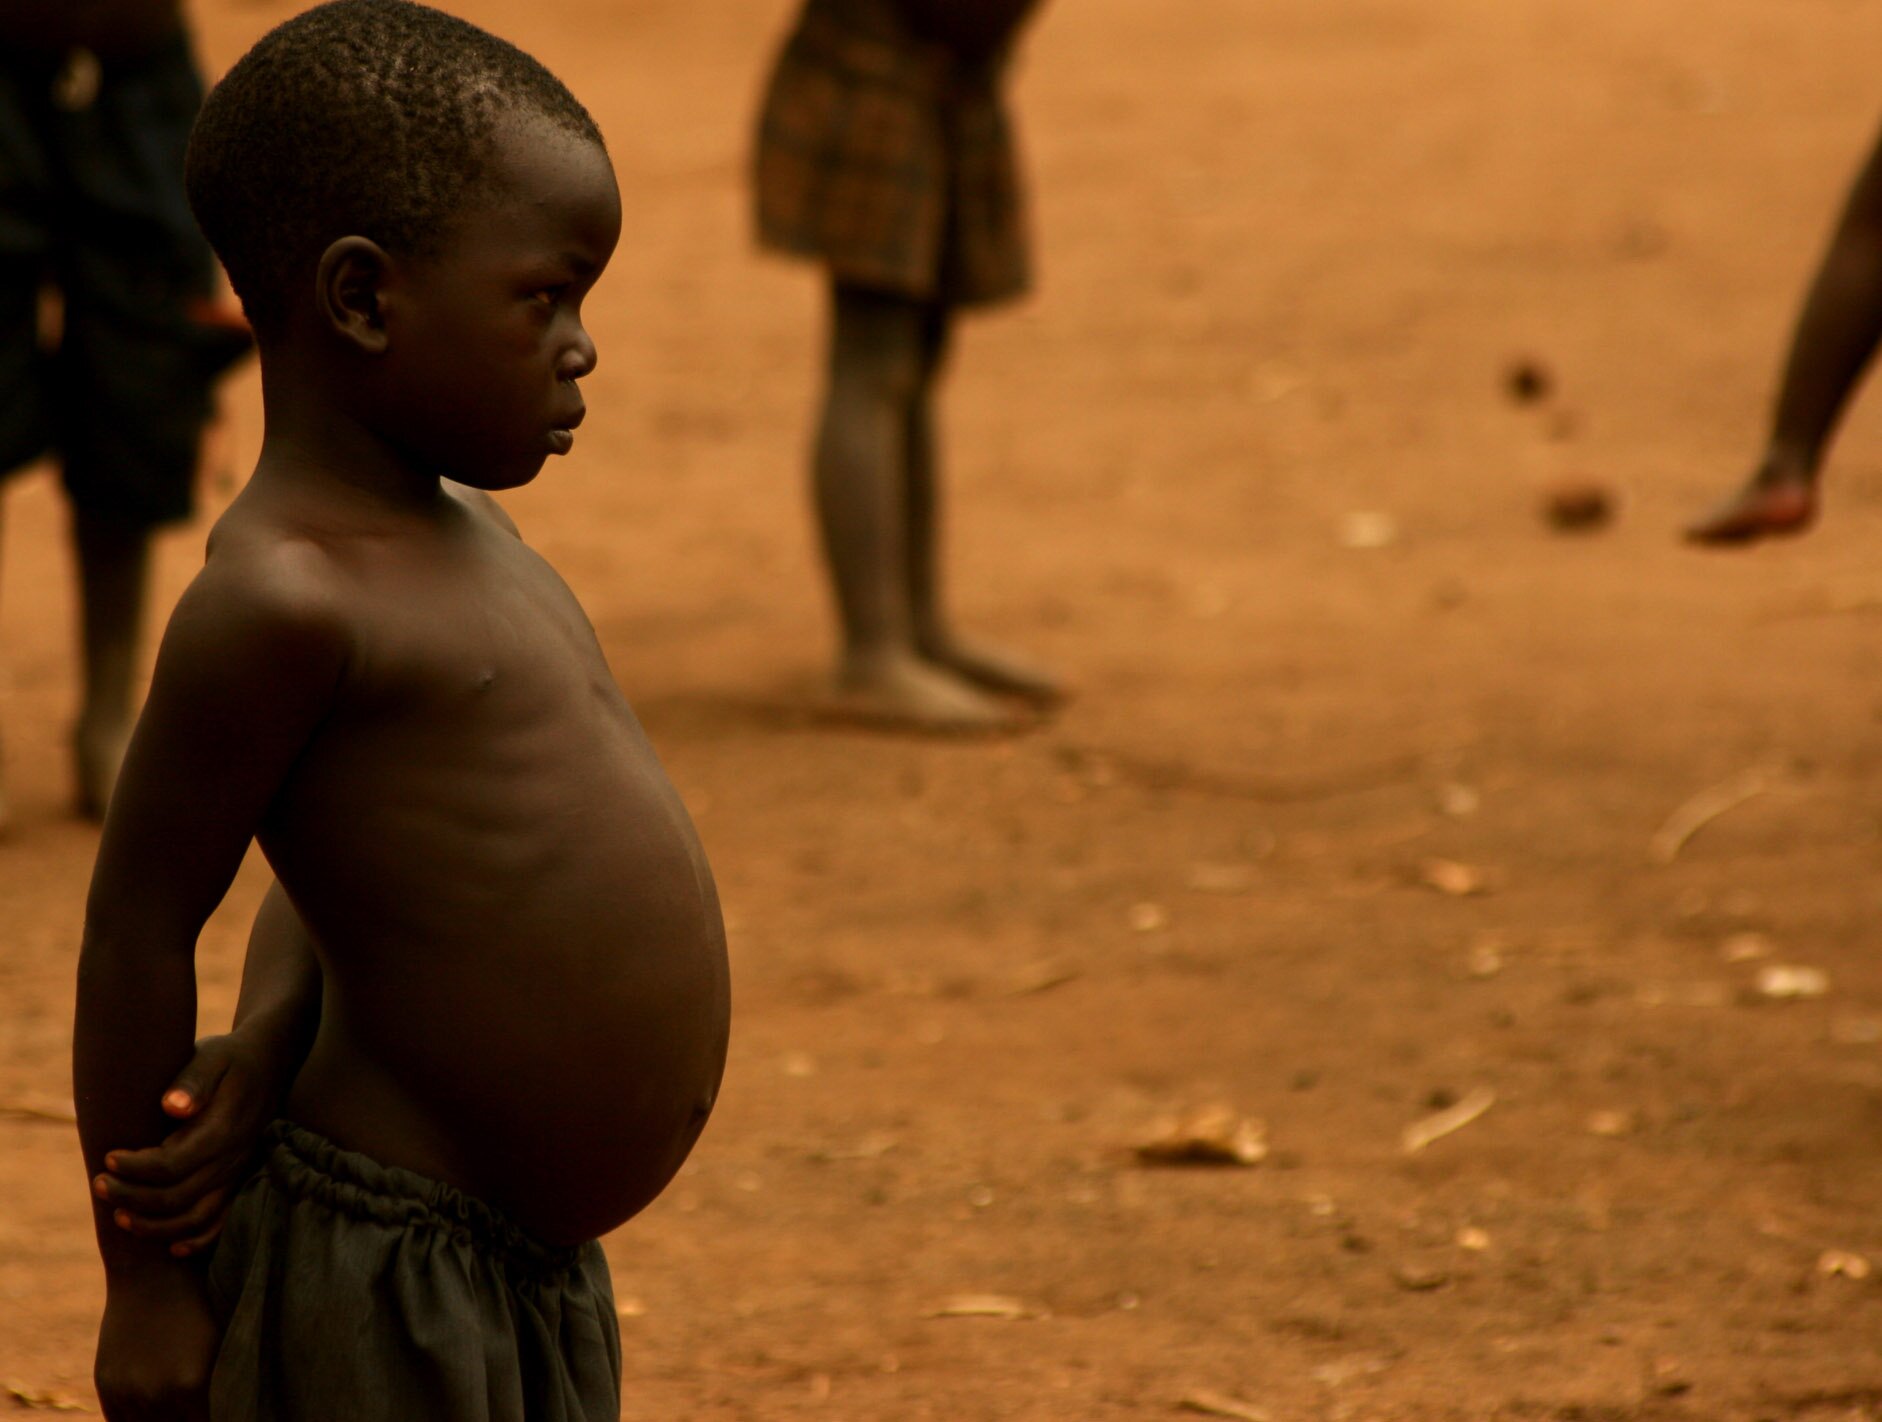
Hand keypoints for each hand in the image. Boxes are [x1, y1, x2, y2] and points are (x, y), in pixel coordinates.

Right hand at [94, 1270, 217, 1421]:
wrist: (154, 1272)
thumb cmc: (202, 1305)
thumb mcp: (220, 1347)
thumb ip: (222, 1389)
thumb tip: (231, 1412)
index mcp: (191, 1385)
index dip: (223, 1418)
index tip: (233, 1414)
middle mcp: (156, 1394)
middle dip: (193, 1420)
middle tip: (204, 1411)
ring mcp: (127, 1392)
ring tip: (180, 1411)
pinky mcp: (108, 1386)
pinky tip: (159, 1415)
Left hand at [95, 1034, 276, 1257]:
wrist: (273, 1060)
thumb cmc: (232, 1058)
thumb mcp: (212, 1056)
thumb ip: (194, 1081)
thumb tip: (172, 1106)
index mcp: (223, 1129)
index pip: (171, 1164)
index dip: (135, 1168)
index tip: (108, 1158)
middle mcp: (233, 1158)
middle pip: (177, 1197)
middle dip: (132, 1197)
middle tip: (99, 1184)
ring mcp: (239, 1172)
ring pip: (195, 1218)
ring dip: (154, 1226)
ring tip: (119, 1216)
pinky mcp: (241, 1179)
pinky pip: (222, 1222)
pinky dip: (197, 1240)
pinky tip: (172, 1246)